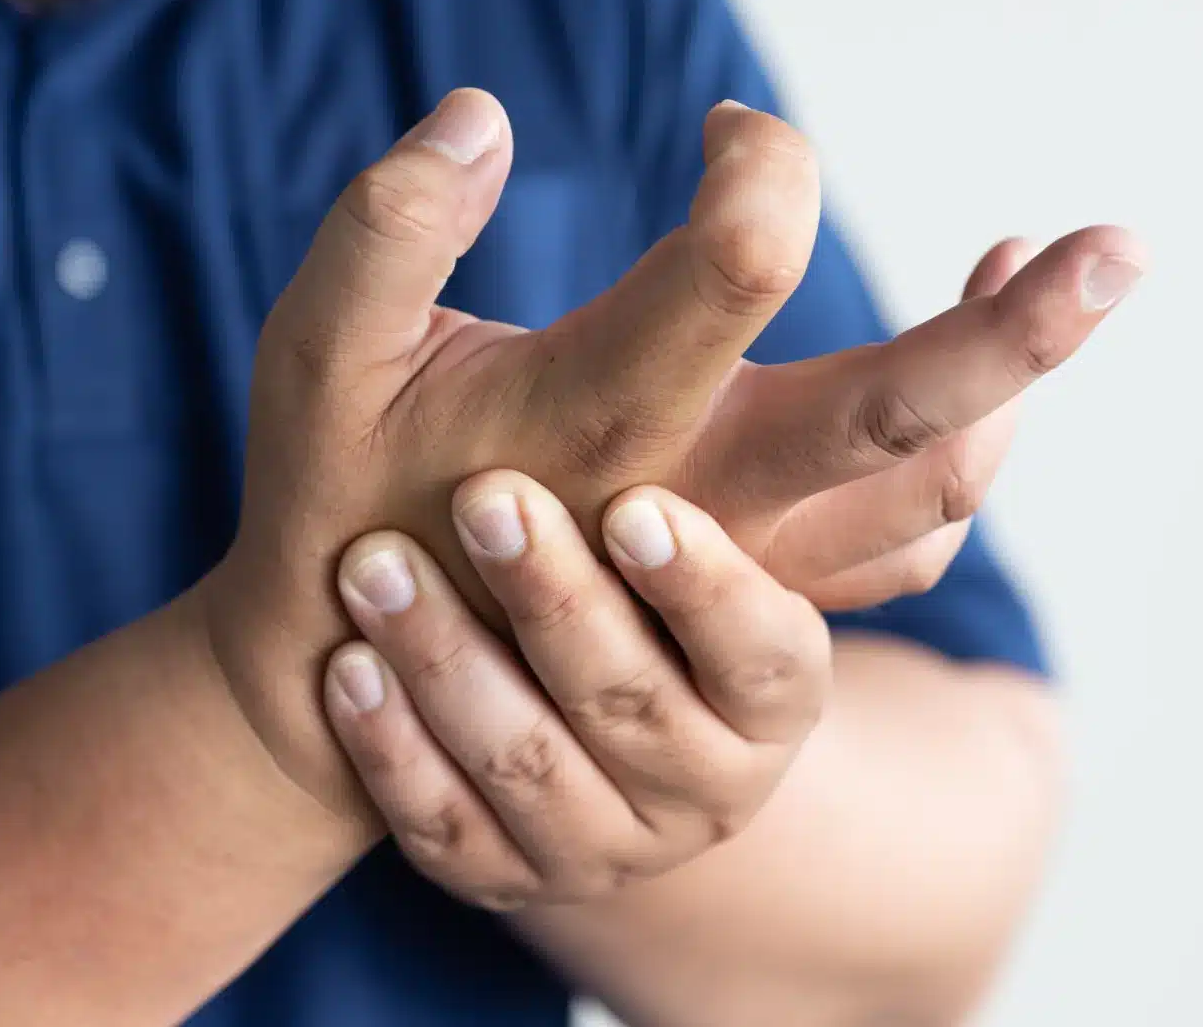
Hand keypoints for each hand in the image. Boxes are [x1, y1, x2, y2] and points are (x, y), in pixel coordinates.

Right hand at [203, 88, 1141, 814]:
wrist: (355, 675)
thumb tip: (484, 112)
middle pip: (891, 414)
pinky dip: (957, 468)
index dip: (756, 160)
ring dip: (1003, 388)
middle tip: (1120, 250)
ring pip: (924, 495)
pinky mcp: (747, 592)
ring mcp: (732, 563)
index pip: (733, 260)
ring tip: (1032, 278)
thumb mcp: (317, 351)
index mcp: (591, 423)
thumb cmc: (332, 494)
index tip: (728, 131)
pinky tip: (962, 398)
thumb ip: (389, 224)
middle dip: (1016, 333)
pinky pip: (898, 548)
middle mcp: (690, 503)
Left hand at [323, 471, 825, 906]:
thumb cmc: (622, 560)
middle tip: (482, 498)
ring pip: (527, 764)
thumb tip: (857, 327)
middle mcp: (708, 785)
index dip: (701, 586)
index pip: (761, 651)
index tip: (630, 505)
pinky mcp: (504, 876)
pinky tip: (346, 665)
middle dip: (550, 600)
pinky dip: (392, 746)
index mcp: (775, 692)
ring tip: (373, 564)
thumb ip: (744, 449)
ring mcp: (604, 845)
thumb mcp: (689, 512)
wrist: (552, 700)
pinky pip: (445, 827)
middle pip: (630, 701)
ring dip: (447, 660)